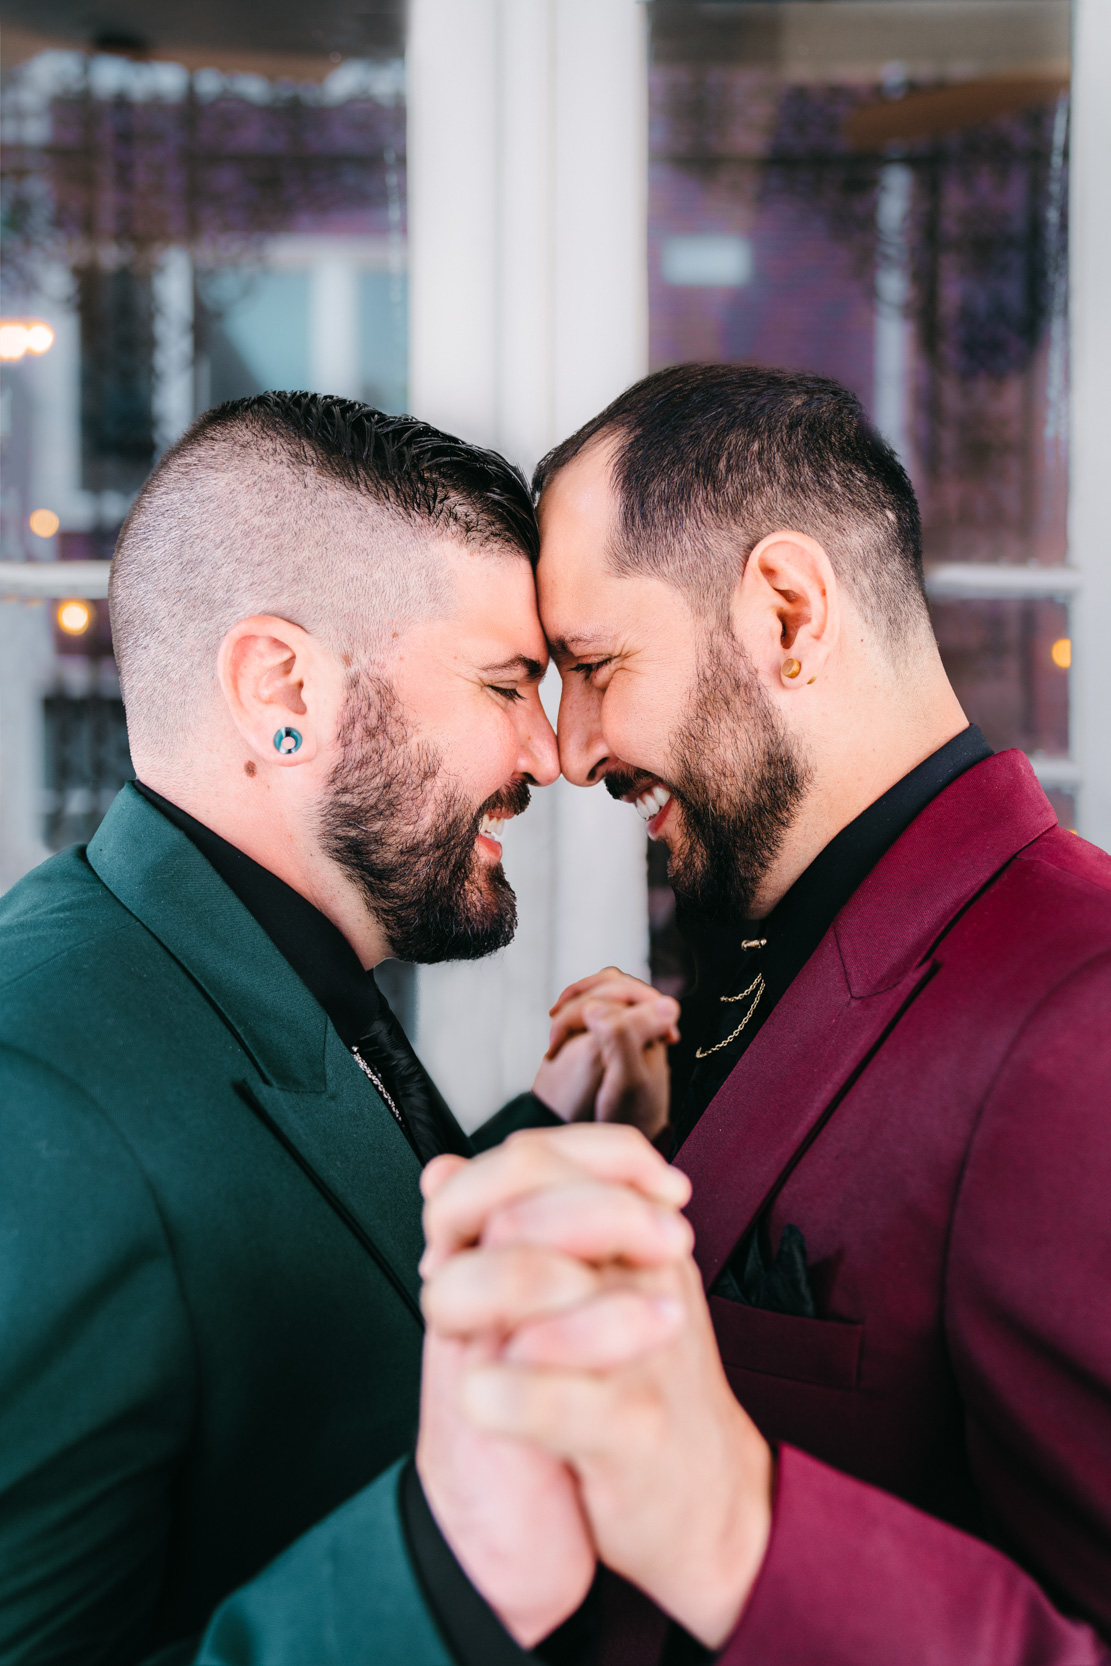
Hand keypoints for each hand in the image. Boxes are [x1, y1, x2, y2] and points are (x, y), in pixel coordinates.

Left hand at [421, 1132, 773, 1649]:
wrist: (712, 1503)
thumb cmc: (638, 1392)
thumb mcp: (580, 1298)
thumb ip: (514, 1232)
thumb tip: (440, 1172)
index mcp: (629, 1231)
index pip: (538, 1156)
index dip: (472, 1189)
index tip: (459, 1241)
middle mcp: (644, 1268)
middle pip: (529, 1202)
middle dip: (465, 1242)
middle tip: (449, 1289)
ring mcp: (644, 1342)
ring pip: (536, 1278)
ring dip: (474, 1300)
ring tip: (463, 1340)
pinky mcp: (638, 1424)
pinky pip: (559, 1392)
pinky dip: (506, 1393)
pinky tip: (484, 1398)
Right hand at [533, 978, 679, 1139]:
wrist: (629, 1139)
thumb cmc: (630, 1113)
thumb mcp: (626, 1079)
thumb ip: (621, 1038)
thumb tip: (597, 1005)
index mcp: (656, 1024)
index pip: (624, 988)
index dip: (590, 998)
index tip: (561, 1019)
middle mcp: (647, 1022)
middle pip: (613, 986)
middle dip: (580, 997)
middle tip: (554, 1016)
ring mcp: (633, 1029)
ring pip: (604, 996)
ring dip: (577, 1004)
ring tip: (556, 1024)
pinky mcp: (619, 1037)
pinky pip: (598, 1011)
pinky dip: (577, 1016)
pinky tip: (562, 1035)